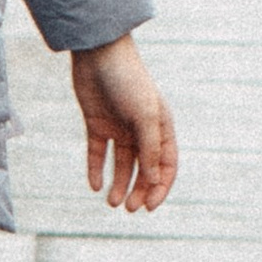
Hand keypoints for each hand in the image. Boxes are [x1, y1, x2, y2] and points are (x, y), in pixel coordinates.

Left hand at [72, 35, 178, 213]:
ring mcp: (119, 127)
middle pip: (144, 168)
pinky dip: (96, 169)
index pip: (166, 165)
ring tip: (112, 202)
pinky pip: (98, 152)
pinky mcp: (96, 123)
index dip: (160, 187)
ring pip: (121, 164)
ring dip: (119, 184)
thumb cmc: (128, 80)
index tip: (149, 206)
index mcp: (161, 127)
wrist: (97, 53)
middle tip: (129, 208)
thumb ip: (150, 148)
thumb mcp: (144, 116)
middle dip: (138, 190)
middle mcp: (141, 130)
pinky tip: (94, 185)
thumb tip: (154, 181)